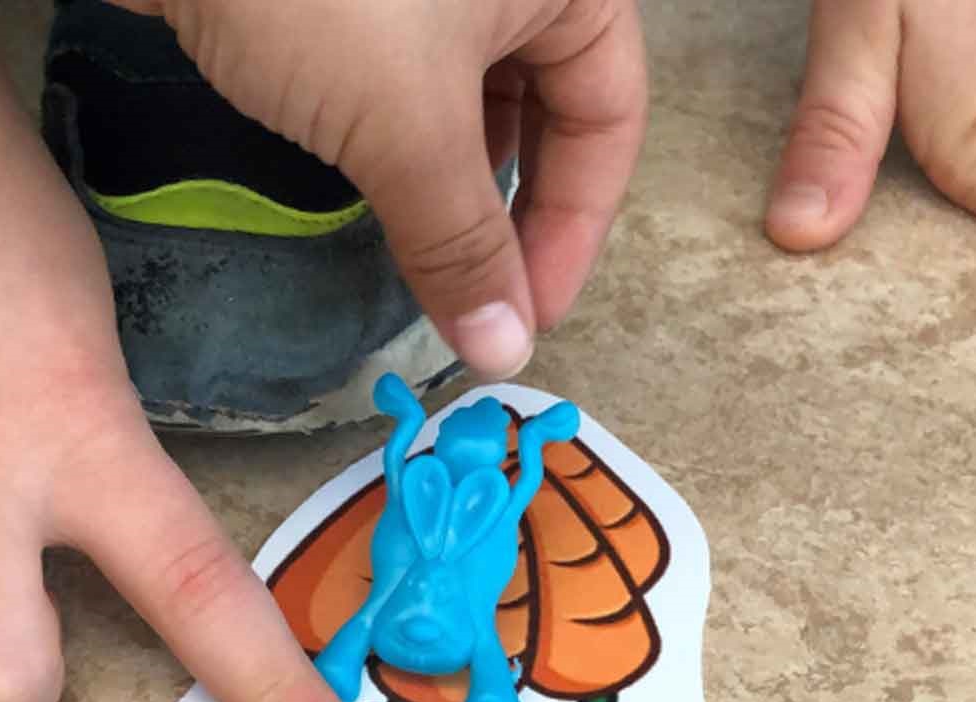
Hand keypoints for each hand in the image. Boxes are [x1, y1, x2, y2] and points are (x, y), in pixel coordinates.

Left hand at [109, 0, 648, 378]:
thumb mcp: (406, 124)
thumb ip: (463, 241)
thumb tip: (502, 352)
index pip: (611, 119)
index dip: (574, 228)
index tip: (524, 320)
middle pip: (546, 107)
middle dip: (511, 210)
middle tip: (474, 299)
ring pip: (467, 94)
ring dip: (449, 181)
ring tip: (419, 254)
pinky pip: (401, 75)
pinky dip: (393, 139)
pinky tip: (365, 190)